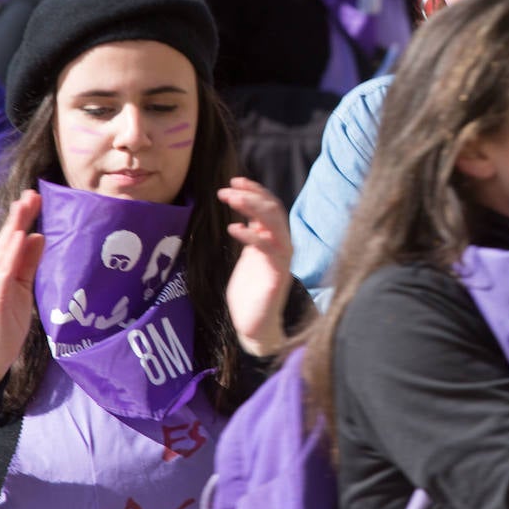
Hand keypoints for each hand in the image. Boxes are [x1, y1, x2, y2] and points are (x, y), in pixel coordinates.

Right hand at [0, 191, 44, 385]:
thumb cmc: (9, 319)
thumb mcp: (25, 285)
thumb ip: (30, 262)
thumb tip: (40, 236)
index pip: (13, 237)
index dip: (22, 216)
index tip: (35, 195)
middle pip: (7, 239)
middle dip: (19, 216)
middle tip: (32, 193)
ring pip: (3, 251)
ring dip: (13, 229)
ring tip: (24, 209)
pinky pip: (2, 272)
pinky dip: (10, 255)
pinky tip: (19, 240)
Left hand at [220, 177, 291, 355]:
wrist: (255, 327)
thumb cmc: (250, 295)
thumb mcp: (249, 257)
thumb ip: (251, 237)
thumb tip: (245, 213)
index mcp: (274, 241)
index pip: (271, 207)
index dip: (256, 191)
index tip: (235, 181)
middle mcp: (282, 247)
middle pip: (274, 210)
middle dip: (252, 195)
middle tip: (227, 189)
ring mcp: (282, 260)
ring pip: (275, 224)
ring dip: (253, 207)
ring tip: (230, 198)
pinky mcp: (278, 276)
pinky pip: (268, 249)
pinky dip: (251, 235)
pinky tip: (233, 228)